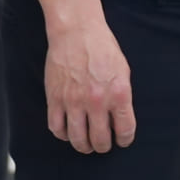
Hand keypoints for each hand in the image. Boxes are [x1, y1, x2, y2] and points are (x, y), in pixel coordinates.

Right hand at [44, 20, 135, 153]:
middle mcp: (96, 101)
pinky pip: (56, 128)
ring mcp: (73, 102)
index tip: (122, 141)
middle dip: (103, 147)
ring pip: (77, 139)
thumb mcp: (123, 70)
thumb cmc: (103, 48)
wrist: (77, 33)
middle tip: (103, 146)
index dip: (124, 139)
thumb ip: (122, 96)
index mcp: (119, 93)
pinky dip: (63, 135)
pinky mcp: (55, 99)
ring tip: (86, 145)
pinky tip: (68, 133)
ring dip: (83, 146)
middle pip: (100, 139)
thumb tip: (119, 119)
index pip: (125, 129)